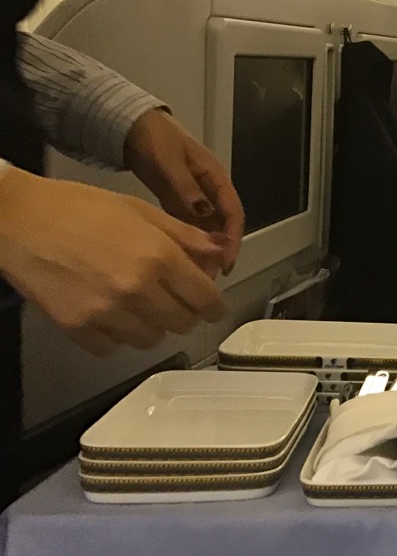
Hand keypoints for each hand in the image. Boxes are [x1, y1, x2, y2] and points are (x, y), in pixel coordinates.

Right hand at [0, 168, 228, 355]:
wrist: (19, 219)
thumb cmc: (79, 207)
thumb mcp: (140, 210)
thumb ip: (184, 236)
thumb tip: (218, 253)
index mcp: (159, 256)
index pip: (205, 298)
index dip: (215, 306)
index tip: (213, 307)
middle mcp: (137, 288)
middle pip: (181, 323)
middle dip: (185, 314)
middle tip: (175, 302)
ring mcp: (105, 311)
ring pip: (149, 340)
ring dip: (152, 327)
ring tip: (141, 307)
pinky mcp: (76, 326)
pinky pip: (111, 348)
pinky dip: (116, 337)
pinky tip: (110, 315)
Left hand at [124, 109, 243, 272]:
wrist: (130, 126)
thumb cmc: (154, 140)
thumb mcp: (169, 163)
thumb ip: (186, 189)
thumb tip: (205, 216)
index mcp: (214, 177)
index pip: (233, 212)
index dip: (232, 239)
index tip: (225, 263)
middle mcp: (208, 190)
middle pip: (221, 225)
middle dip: (218, 252)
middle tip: (207, 278)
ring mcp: (192, 196)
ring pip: (205, 229)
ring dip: (203, 251)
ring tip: (193, 276)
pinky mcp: (176, 201)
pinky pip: (187, 227)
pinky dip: (187, 244)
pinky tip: (179, 260)